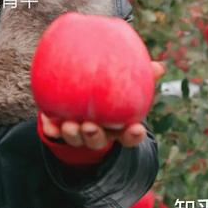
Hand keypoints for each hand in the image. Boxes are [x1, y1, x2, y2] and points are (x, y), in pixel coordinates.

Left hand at [39, 61, 165, 149]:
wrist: (80, 95)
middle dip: (94, 136)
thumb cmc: (110, 88)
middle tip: (89, 126)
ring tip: (68, 125)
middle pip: (98, 140)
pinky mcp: (58, 128)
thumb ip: (142, 74)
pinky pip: (53, 131)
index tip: (136, 128)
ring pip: (75, 138)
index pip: (129, 136)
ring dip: (72, 134)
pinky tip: (47, 122)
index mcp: (116, 126)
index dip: (133, 136)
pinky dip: (51, 128)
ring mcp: (77, 133)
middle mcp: (97, 132)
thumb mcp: (126, 82)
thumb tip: (160, 67)